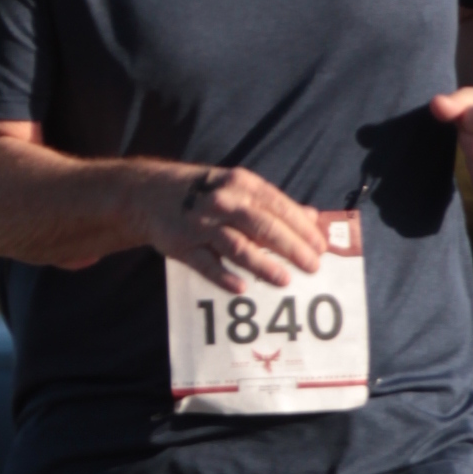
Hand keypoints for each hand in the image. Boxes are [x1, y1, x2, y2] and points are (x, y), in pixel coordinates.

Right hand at [142, 162, 327, 290]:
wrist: (150, 193)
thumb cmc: (206, 193)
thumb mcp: (241, 188)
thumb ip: (276, 205)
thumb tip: (313, 218)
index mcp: (242, 185)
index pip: (278, 206)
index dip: (302, 228)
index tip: (321, 247)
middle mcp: (223, 202)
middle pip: (263, 226)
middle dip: (291, 248)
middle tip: (312, 267)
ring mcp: (202, 224)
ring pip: (236, 246)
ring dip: (262, 264)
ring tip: (284, 280)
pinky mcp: (183, 245)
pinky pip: (205, 264)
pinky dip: (223, 276)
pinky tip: (241, 288)